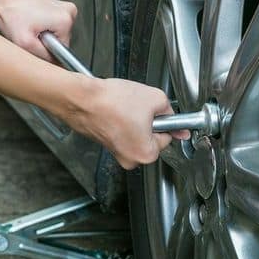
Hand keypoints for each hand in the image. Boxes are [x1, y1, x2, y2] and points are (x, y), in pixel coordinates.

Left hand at [0, 0, 76, 62]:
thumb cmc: (10, 12)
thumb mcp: (25, 43)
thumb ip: (44, 57)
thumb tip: (56, 63)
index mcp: (65, 20)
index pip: (63, 50)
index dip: (47, 51)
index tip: (35, 42)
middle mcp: (69, 12)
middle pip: (60, 41)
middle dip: (44, 42)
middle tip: (30, 33)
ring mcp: (63, 7)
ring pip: (55, 34)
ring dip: (41, 34)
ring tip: (29, 26)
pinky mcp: (57, 5)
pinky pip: (51, 25)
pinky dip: (40, 26)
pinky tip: (30, 20)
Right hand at [66, 78, 190, 169]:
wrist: (81, 98)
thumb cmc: (111, 102)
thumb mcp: (154, 98)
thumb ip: (169, 110)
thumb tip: (176, 120)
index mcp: (146, 154)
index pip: (167, 137)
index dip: (163, 120)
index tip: (157, 111)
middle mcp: (130, 160)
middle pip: (151, 138)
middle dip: (148, 121)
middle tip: (139, 107)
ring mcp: (116, 153)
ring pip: (136, 134)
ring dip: (134, 120)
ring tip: (124, 108)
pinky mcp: (105, 144)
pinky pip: (122, 132)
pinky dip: (121, 121)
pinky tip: (115, 110)